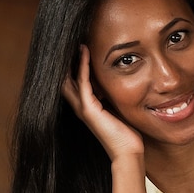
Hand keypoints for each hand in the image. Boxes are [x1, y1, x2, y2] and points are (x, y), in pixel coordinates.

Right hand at [61, 45, 143, 161]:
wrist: (128, 153)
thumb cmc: (127, 135)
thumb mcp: (118, 109)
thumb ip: (113, 97)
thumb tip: (120, 82)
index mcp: (88, 107)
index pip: (74, 81)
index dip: (72, 64)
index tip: (78, 45)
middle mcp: (81, 107)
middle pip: (65, 77)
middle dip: (65, 59)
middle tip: (69, 38)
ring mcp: (83, 108)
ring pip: (69, 77)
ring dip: (71, 58)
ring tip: (74, 39)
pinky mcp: (89, 109)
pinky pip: (83, 82)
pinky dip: (82, 65)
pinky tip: (84, 51)